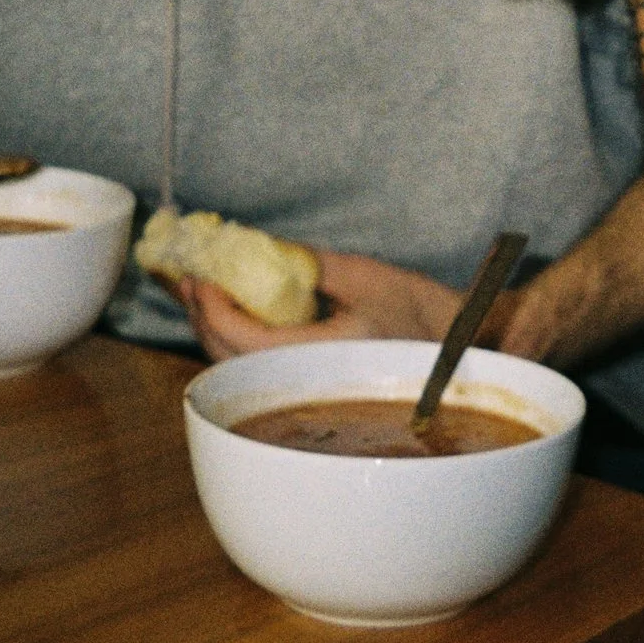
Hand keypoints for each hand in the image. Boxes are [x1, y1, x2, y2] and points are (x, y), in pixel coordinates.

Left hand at [180, 248, 503, 362]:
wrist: (459, 353)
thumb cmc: (421, 313)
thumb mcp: (365, 276)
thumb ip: (309, 266)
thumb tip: (253, 250)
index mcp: (329, 354)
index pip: (248, 340)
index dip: (213, 310)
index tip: (196, 277)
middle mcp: (313, 382)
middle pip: (232, 360)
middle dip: (202, 318)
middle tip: (184, 278)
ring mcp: (311, 392)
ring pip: (240, 370)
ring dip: (213, 331)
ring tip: (198, 292)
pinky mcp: (311, 390)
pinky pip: (259, 370)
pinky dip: (235, 343)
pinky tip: (229, 315)